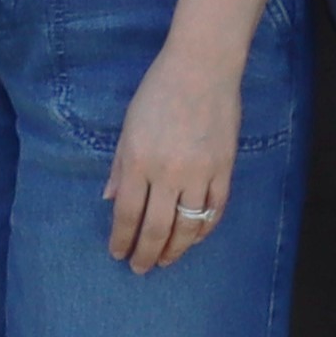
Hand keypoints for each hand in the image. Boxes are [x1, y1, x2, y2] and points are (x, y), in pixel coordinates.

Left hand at [104, 47, 240, 272]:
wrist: (202, 68)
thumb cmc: (158, 91)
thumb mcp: (129, 125)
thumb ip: (120, 166)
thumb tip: (111, 200)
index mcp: (139, 160)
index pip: (128, 213)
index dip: (121, 238)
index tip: (117, 253)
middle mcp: (169, 173)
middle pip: (156, 228)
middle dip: (146, 253)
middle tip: (140, 268)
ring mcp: (200, 173)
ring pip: (187, 227)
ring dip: (175, 249)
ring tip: (166, 260)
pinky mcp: (224, 170)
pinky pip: (214, 212)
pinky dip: (203, 231)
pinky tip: (193, 239)